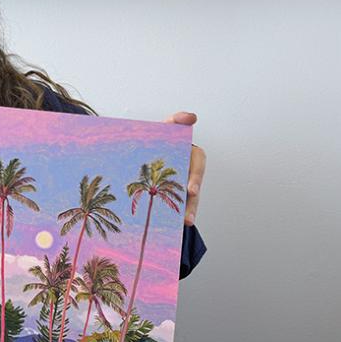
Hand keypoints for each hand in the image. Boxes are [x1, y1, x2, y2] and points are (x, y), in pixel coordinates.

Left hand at [163, 111, 204, 226]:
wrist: (141, 154)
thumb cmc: (157, 141)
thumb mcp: (165, 129)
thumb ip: (176, 121)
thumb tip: (191, 116)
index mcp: (190, 154)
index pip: (198, 164)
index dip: (197, 177)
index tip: (191, 190)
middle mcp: (189, 170)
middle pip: (195, 188)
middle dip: (193, 202)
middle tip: (187, 217)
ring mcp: (183, 184)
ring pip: (190, 201)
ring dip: (189, 212)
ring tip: (185, 223)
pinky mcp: (174, 195)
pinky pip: (179, 206)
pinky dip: (178, 215)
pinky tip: (174, 226)